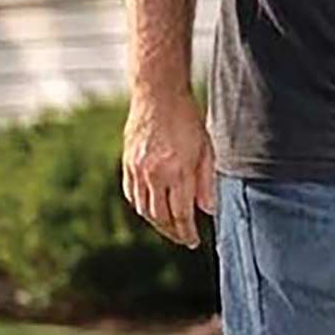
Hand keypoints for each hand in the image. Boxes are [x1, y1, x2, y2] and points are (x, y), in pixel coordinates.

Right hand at [122, 90, 215, 248]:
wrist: (157, 93)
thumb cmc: (187, 120)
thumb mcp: (206, 150)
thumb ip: (206, 183)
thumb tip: (207, 211)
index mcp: (177, 171)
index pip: (181, 214)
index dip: (187, 232)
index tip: (194, 241)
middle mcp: (153, 173)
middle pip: (160, 217)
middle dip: (172, 233)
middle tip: (183, 239)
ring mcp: (137, 169)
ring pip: (143, 209)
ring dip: (157, 223)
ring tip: (170, 228)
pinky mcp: (127, 162)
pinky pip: (131, 194)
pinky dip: (142, 207)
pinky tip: (152, 210)